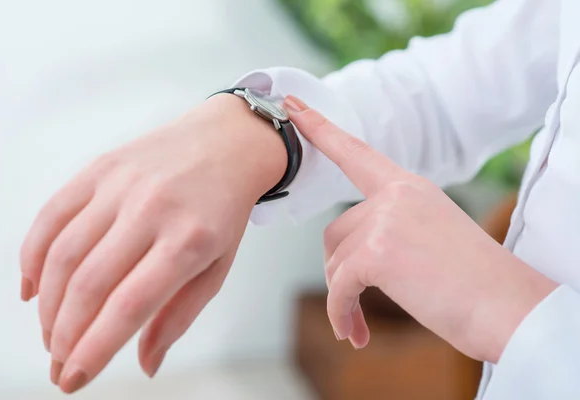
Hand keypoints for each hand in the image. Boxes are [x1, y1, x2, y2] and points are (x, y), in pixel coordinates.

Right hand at [20, 94, 286, 392]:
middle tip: (58, 363)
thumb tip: (145, 365)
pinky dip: (32, 257)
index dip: (93, 350)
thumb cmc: (223, 212)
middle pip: (89, 284)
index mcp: (190, 240)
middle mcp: (153, 209)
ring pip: (63, 253)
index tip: (73, 380)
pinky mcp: (101, 167)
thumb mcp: (217, 266)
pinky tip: (32, 289)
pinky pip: (52, 215)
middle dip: (64, 335)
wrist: (226, 143)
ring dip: (47, 305)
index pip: (128, 307)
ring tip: (50, 333)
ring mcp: (122, 184)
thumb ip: (179, 316)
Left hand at [284, 95, 556, 362]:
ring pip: (335, 261)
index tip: (291, 106)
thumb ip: (390, 229)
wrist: (509, 307)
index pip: (355, 152)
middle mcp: (396, 195)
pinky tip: (354, 333)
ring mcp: (386, 219)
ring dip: (343, 297)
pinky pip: (338, 287)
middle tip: (352, 307)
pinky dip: (340, 313)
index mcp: (410, 187)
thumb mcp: (431, 237)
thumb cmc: (474, 282)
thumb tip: (346, 257)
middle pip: (336, 231)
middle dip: (340, 271)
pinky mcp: (377, 251)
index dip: (319, 129)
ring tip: (359, 325)